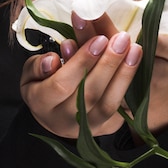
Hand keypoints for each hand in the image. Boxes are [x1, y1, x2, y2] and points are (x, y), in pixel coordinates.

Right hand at [20, 14, 141, 137]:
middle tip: (121, 38)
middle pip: (89, 94)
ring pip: (108, 104)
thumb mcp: (30, 72)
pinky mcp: (106, 128)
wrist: (55, 115)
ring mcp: (87, 129)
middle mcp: (64, 121)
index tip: (99, 39)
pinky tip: (136, 64)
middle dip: (108, 64)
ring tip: (135, 48)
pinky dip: (129, 85)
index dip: (81, 62)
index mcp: (41, 104)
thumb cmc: (42, 84)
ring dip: (124, 74)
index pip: (62, 84)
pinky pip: (121, 109)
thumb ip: (38, 65)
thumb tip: (53, 60)